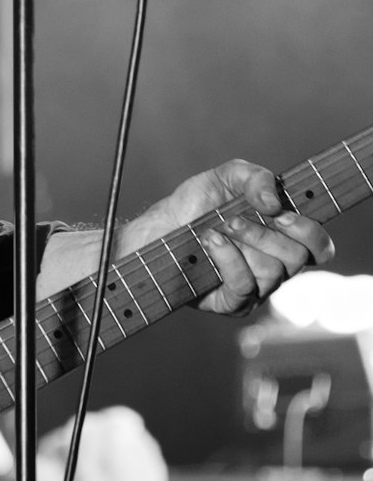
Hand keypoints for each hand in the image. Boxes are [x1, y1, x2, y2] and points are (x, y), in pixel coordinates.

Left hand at [133, 158, 334, 316]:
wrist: (160, 226)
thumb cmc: (197, 203)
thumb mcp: (227, 177)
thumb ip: (257, 177)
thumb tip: (274, 202)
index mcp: (284, 238)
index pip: (320, 247)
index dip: (309, 232)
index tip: (281, 214)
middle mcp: (276, 266)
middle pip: (297, 259)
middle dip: (265, 234)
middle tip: (234, 218)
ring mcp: (256, 288)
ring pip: (271, 273)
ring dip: (242, 243)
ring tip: (215, 229)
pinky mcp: (232, 303)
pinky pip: (243, 286)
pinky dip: (226, 259)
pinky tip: (210, 242)